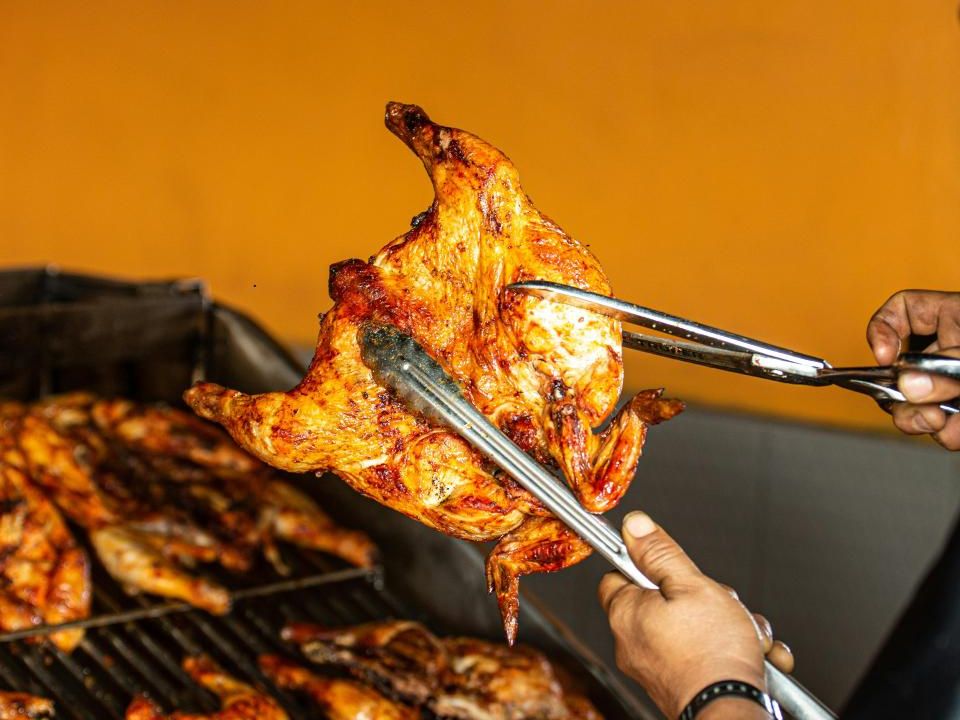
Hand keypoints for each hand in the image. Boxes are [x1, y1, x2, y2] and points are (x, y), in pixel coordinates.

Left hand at [598, 512, 792, 718]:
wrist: (730, 712)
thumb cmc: (712, 653)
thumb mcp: (690, 584)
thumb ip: (660, 553)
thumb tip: (633, 525)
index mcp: (626, 612)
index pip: (618, 575)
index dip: (646, 565)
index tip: (672, 565)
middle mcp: (632, 643)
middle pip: (663, 600)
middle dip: (702, 597)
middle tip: (722, 604)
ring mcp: (654, 667)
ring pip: (690, 628)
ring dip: (724, 625)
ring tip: (745, 633)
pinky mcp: (677, 686)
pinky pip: (701, 655)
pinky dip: (728, 651)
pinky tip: (753, 655)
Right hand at [866, 290, 959, 449]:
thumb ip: (945, 366)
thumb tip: (907, 386)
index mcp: (954, 317)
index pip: (901, 310)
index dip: (882, 330)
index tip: (883, 356)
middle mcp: (948, 351)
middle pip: (897, 365)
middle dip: (895, 389)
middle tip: (906, 399)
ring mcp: (953, 384)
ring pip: (912, 402)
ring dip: (916, 418)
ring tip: (935, 422)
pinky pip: (941, 427)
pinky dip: (946, 434)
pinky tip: (955, 433)